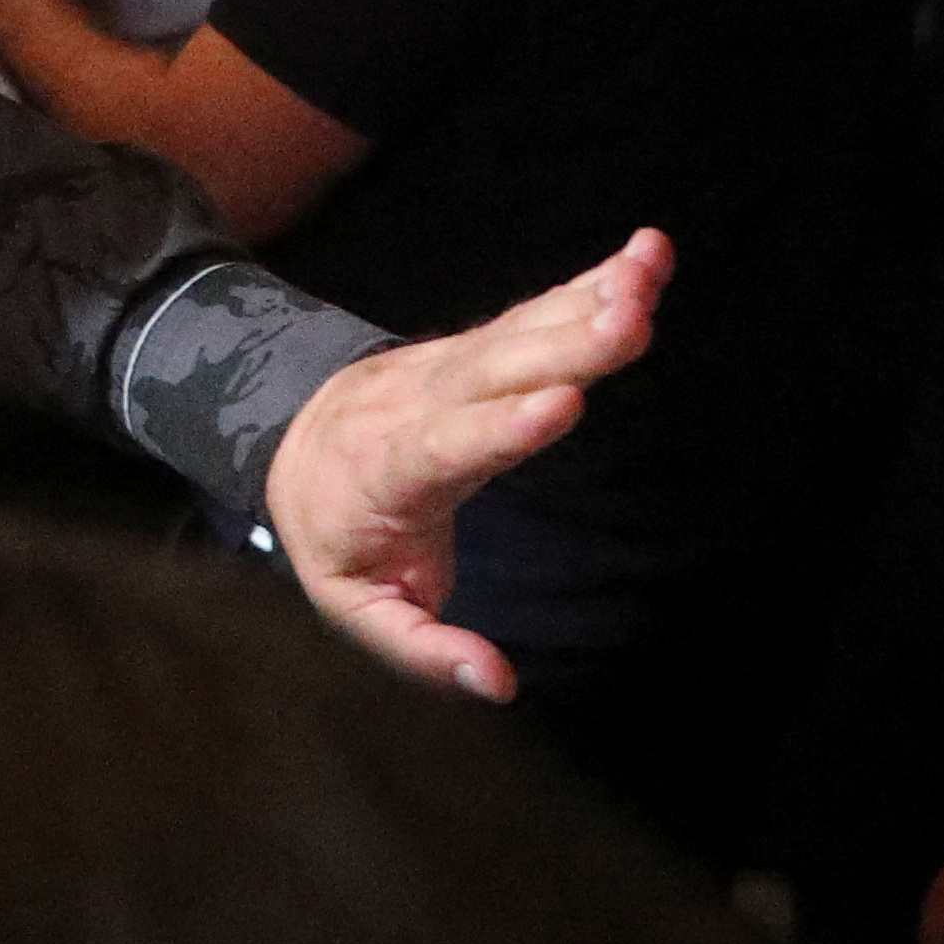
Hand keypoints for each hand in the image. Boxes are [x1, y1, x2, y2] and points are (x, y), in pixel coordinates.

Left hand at [264, 229, 669, 698]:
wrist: (294, 441)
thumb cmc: (336, 535)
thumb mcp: (355, 608)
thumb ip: (420, 649)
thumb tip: (497, 685)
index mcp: (386, 469)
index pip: (442, 446)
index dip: (500, 427)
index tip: (563, 404)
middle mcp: (419, 404)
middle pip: (491, 374)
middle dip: (563, 347)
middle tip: (630, 322)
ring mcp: (450, 366)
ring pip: (518, 331)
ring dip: (587, 301)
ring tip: (649, 275)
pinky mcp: (483, 347)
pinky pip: (539, 311)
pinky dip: (592, 282)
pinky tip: (647, 258)